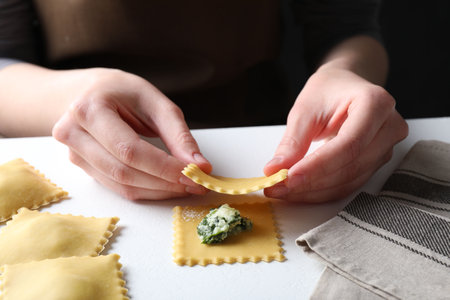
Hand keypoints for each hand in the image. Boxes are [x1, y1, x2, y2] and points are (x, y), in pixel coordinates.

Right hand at [52, 68, 211, 199]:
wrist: (88, 92)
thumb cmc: (122, 92)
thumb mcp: (155, 102)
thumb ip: (178, 134)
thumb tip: (199, 165)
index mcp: (89, 109)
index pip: (130, 150)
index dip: (164, 167)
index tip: (194, 172)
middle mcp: (73, 133)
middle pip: (124, 171)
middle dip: (165, 182)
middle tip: (196, 182)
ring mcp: (74, 153)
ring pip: (121, 184)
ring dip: (158, 190)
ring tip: (185, 185)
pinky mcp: (82, 167)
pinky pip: (117, 187)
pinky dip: (146, 190)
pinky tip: (166, 185)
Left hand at [263, 68, 407, 201]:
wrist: (344, 87)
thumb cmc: (327, 91)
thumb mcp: (305, 110)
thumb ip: (292, 141)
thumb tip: (276, 170)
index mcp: (375, 103)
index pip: (348, 144)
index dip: (317, 166)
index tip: (289, 178)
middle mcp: (389, 127)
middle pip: (351, 166)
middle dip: (311, 181)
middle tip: (279, 187)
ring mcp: (387, 147)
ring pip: (350, 180)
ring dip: (315, 191)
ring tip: (284, 190)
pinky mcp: (378, 162)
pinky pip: (350, 183)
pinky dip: (323, 190)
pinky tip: (301, 190)